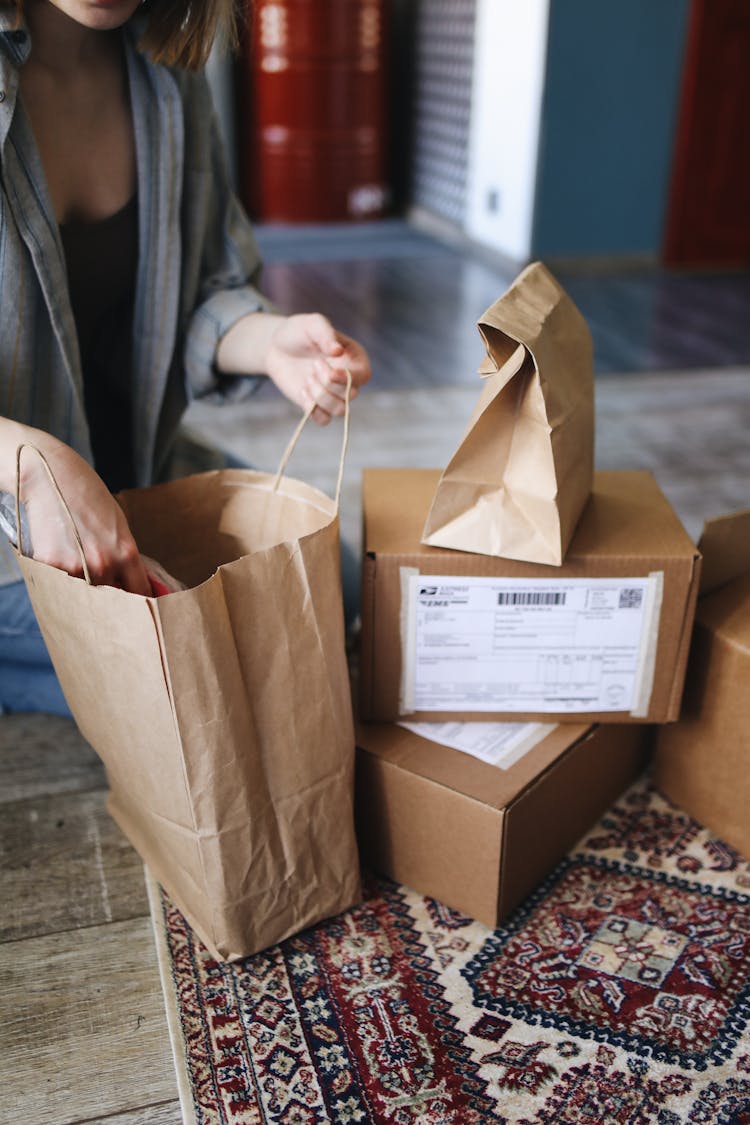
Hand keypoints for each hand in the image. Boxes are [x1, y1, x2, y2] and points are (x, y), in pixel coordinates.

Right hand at [17, 440, 151, 594]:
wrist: (50, 476)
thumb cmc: (87, 496)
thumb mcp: (118, 524)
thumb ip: (125, 556)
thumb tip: (132, 583)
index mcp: (126, 552)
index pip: (140, 593)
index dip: (141, 603)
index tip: (140, 610)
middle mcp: (103, 563)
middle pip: (113, 601)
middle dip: (112, 602)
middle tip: (110, 600)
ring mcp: (75, 567)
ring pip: (85, 597)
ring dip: (85, 592)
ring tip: (79, 572)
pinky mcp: (49, 566)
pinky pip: (59, 585)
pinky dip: (60, 580)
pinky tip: (60, 559)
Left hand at [266, 313, 370, 424]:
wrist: (276, 347)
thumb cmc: (298, 332)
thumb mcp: (311, 324)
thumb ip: (325, 333)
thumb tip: (338, 351)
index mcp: (353, 358)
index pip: (363, 375)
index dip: (349, 379)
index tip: (330, 373)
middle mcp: (348, 378)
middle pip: (351, 395)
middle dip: (328, 383)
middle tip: (313, 365)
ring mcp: (333, 394)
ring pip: (339, 410)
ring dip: (320, 396)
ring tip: (307, 378)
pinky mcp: (318, 406)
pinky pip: (324, 420)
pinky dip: (313, 410)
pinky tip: (302, 392)